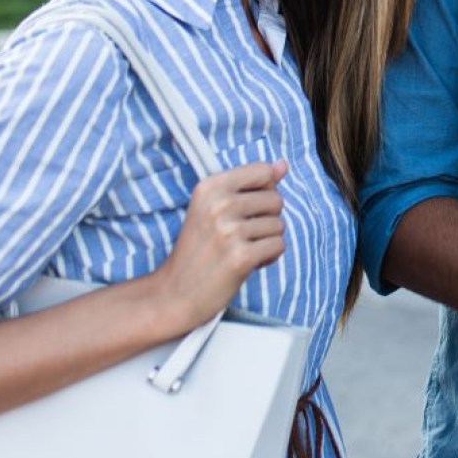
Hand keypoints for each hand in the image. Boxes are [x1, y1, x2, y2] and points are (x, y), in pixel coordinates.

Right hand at [147, 160, 287, 332]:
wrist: (175, 292)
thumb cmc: (199, 249)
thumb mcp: (214, 208)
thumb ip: (251, 184)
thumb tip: (283, 164)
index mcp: (209, 187)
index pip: (263, 171)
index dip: (264, 190)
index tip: (245, 208)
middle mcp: (218, 205)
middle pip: (276, 199)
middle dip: (266, 219)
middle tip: (240, 236)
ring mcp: (229, 231)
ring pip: (279, 225)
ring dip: (266, 240)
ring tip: (240, 250)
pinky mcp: (240, 257)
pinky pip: (278, 245)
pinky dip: (269, 257)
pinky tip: (248, 263)